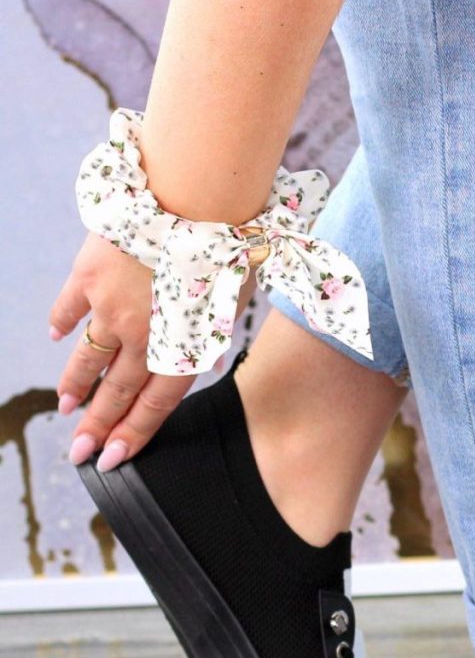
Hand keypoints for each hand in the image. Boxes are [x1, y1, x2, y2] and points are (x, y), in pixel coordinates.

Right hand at [49, 231, 252, 471]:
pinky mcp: (90, 275)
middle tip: (81, 453)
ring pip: (89, 358)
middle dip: (99, 427)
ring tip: (68, 408)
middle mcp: (145, 336)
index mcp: (184, 345)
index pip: (158, 404)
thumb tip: (205, 361)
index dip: (135, 434)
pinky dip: (62, 324)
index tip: (115, 459)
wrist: (195, 198)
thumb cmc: (228, 248)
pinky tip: (58, 339)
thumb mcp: (232, 303)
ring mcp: (112, 307)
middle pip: (118, 391)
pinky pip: (70, 308)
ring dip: (77, 386)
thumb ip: (212, 334)